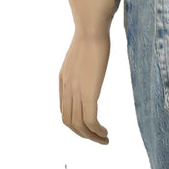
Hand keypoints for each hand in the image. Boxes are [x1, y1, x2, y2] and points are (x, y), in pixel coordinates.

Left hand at [58, 29, 109, 143]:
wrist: (91, 29)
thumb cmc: (92, 34)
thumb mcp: (83, 51)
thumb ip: (83, 62)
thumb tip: (92, 53)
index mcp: (64, 79)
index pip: (64, 109)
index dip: (75, 122)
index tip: (90, 126)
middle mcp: (67, 88)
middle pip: (68, 121)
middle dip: (82, 134)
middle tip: (98, 138)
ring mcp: (76, 92)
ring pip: (78, 125)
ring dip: (91, 137)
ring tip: (104, 139)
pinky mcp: (88, 92)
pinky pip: (90, 120)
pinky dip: (96, 132)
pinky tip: (105, 133)